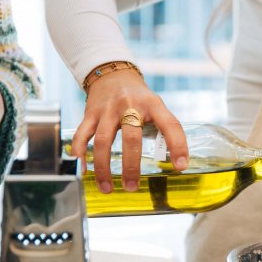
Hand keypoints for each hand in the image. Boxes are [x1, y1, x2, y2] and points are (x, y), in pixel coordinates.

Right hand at [72, 68, 188, 193]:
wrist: (113, 73)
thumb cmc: (139, 98)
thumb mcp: (156, 106)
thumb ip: (162, 130)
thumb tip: (175, 163)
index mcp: (153, 104)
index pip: (170, 125)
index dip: (178, 146)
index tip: (181, 167)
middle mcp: (130, 105)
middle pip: (131, 139)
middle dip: (131, 166)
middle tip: (132, 187)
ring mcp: (108, 109)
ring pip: (103, 141)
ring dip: (103, 168)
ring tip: (107, 188)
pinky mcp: (90, 112)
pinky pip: (82, 134)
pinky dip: (81, 152)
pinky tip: (84, 169)